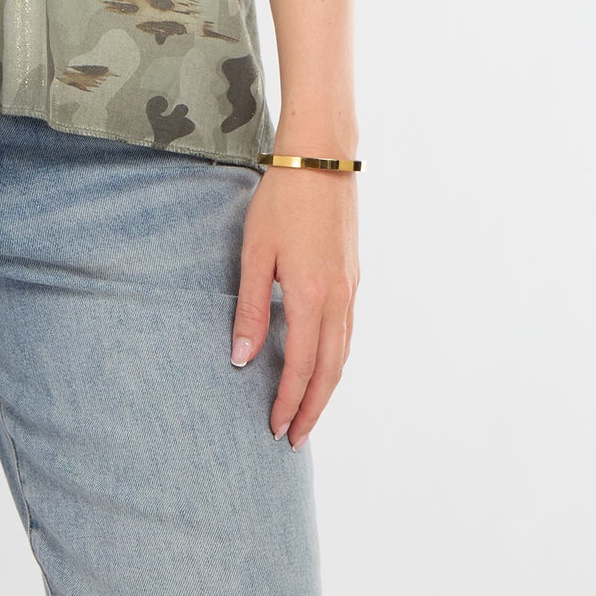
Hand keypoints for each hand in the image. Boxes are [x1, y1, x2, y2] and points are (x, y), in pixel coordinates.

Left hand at [229, 167, 357, 450]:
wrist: (321, 156)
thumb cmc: (282, 199)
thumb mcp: (255, 252)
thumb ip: (251, 308)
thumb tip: (242, 358)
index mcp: (311, 295)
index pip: (302, 366)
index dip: (288, 401)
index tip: (274, 429)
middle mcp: (338, 298)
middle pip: (330, 371)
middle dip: (312, 409)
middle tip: (294, 439)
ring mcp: (350, 287)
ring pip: (343, 353)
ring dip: (326, 389)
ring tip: (308, 412)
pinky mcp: (353, 275)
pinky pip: (347, 331)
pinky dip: (336, 360)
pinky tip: (323, 365)